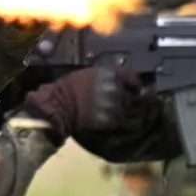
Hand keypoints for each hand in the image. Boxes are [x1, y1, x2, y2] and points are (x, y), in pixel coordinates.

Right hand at [19, 66, 142, 141]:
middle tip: (111, 101)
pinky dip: (109, 120)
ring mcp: (114, 106)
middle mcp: (117, 89)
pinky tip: (98, 118)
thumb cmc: (69, 87)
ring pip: (122, 109)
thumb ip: (105, 77)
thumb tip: (116, 81)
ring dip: (116, 110)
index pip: (132, 77)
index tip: (135, 89)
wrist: (60, 106)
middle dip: (122, 98)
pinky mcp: (110, 120)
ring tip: (103, 111)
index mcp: (111, 74)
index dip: (135, 84)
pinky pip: (114, 121)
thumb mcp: (88, 74)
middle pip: (128, 95)